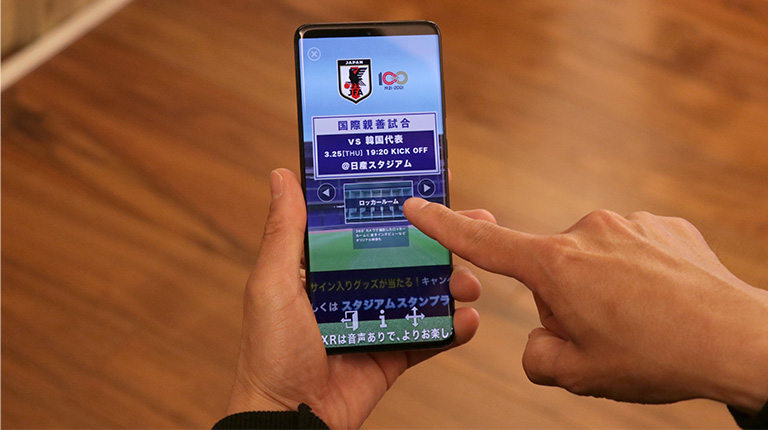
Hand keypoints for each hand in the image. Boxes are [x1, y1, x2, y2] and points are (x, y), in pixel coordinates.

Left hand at [225, 169, 482, 428]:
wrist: (291, 419)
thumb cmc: (270, 352)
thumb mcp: (273, 284)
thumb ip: (285, 232)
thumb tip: (281, 176)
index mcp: (326, 267)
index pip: (370, 226)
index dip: (402, 208)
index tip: (432, 190)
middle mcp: (354, 288)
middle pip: (407, 255)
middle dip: (443, 241)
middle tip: (478, 224)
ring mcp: (377, 320)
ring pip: (425, 292)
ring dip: (453, 283)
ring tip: (470, 283)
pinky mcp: (393, 353)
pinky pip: (430, 335)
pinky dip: (453, 328)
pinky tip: (468, 319)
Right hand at [404, 199, 767, 413]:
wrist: (739, 340)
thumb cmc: (655, 357)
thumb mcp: (578, 374)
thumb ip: (537, 355)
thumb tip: (540, 337)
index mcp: (556, 266)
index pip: (485, 244)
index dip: (444, 227)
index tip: (416, 206)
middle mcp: (586, 232)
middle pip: (550, 269)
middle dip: (564, 299)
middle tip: (603, 332)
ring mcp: (628, 222)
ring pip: (592, 260)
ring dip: (602, 287)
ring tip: (640, 319)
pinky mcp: (662, 224)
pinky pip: (630, 249)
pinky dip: (636, 274)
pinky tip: (661, 300)